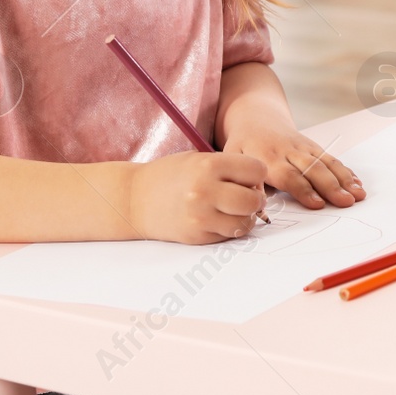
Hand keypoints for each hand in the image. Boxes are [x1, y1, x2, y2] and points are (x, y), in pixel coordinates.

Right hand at [127, 151, 269, 244]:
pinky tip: (219, 219)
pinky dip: (230, 228)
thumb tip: (261, 185)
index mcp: (209, 165)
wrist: (134, 199)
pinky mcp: (197, 236)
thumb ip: (230, 168)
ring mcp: (201, 216)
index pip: (257, 170)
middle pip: (255, 199)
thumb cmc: (171, 175)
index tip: (246, 177)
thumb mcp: (199, 158)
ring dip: (246, 217)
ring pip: (246, 222)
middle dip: (255, 198)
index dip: (256, 175)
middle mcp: (205, 191)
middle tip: (245, 196)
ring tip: (234, 209)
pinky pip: (229, 235)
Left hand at [223, 122, 365, 210]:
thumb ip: (245, 182)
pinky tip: (357, 183)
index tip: (317, 204)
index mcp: (268, 157)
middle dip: (331, 186)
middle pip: (314, 170)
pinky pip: (332, 158)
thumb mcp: (232, 160)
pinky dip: (346, 171)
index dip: (304, 190)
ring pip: (327, 163)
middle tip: (346, 201)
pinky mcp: (314, 146)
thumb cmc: (243, 146)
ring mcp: (304, 147)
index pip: (289, 176)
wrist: (256, 118)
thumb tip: (256, 206)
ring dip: (344, 179)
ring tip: (359, 194)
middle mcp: (289, 151)